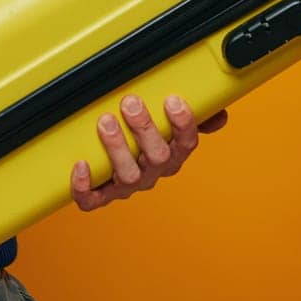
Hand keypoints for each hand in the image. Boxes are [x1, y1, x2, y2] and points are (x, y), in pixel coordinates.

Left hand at [70, 94, 227, 211]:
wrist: (118, 173)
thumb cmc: (148, 143)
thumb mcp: (173, 128)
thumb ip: (197, 117)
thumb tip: (219, 113)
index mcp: (174, 154)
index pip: (186, 142)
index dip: (183, 124)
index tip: (173, 100)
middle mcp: (154, 171)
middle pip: (158, 157)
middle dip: (145, 129)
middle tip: (130, 103)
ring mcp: (129, 184)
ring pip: (129, 175)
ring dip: (117, 148)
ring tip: (106, 122)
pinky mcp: (104, 194)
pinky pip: (94, 199)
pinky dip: (85, 186)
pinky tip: (80, 165)